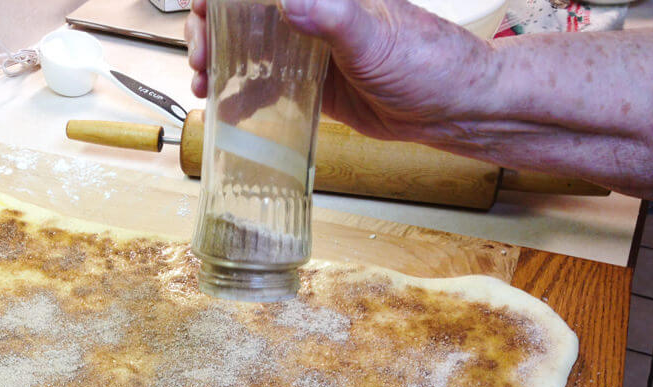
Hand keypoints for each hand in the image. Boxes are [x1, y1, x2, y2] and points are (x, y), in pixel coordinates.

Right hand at [184, 0, 497, 145]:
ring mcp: (309, 47)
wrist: (452, 110)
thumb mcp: (375, 40)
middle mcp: (312, 12)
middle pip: (243, 12)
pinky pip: (266, 83)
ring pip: (248, 47)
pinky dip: (240, 94)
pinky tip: (225, 107)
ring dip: (217, 61)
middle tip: (201, 56)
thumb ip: (333, 17)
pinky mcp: (312, 82)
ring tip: (203, 80)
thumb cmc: (430, 63)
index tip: (200, 7)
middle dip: (210, 29)